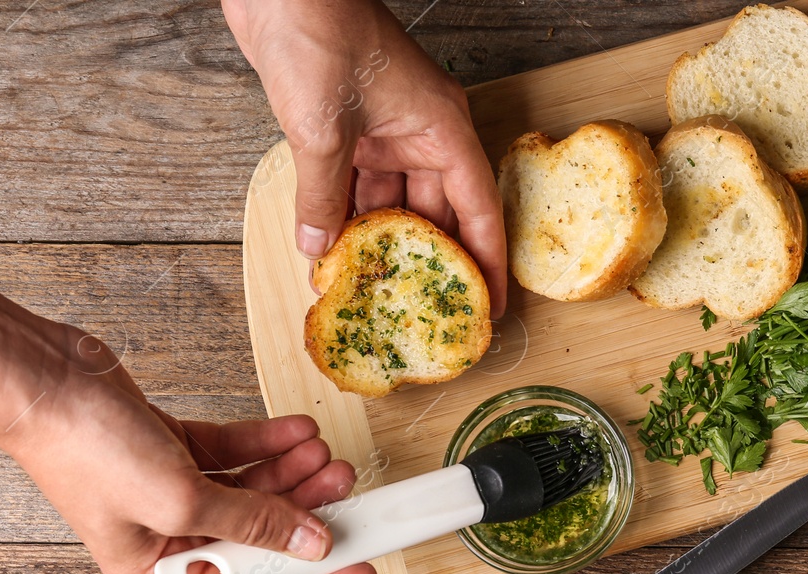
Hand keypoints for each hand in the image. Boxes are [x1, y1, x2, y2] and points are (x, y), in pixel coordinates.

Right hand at [6, 323, 378, 573]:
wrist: (38, 379)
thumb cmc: (85, 448)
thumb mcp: (180, 498)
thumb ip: (251, 522)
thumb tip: (310, 544)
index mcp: (156, 571)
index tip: (359, 568)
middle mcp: (165, 536)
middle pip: (259, 538)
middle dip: (308, 514)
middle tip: (350, 494)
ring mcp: (170, 489)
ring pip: (254, 490)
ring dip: (294, 474)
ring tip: (327, 455)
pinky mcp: (173, 447)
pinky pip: (237, 453)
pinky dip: (269, 443)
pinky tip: (301, 431)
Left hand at [223, 0, 507, 316]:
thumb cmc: (318, 29)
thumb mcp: (322, 127)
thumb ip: (322, 194)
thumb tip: (320, 246)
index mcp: (441, 127)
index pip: (477, 207)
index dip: (487, 260)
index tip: (489, 305)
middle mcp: (420, 131)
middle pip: (435, 211)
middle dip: (426, 259)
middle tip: (426, 309)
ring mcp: (384, 129)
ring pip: (390, 200)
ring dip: (378, 240)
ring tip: (373, 289)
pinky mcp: (347, 125)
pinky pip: (354, 182)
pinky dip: (343, 213)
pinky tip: (332, 248)